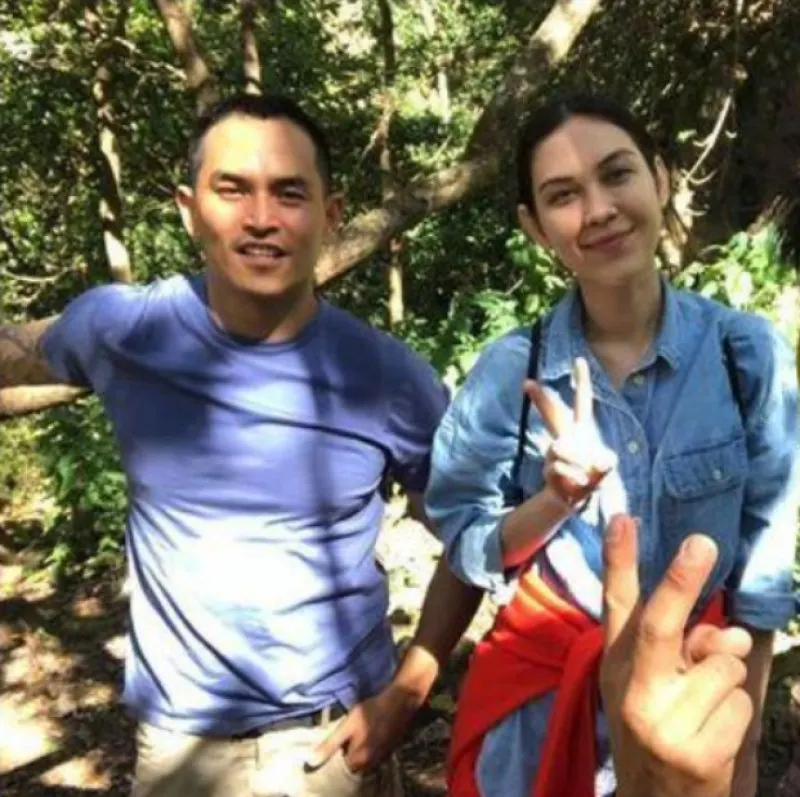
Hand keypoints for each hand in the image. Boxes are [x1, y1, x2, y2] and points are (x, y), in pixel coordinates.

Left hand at [308, 683, 419, 773]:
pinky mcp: (390, 747)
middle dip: (348, 753)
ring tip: (357, 732)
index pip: (342, 767)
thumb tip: (310, 762)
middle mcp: (371, 763)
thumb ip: (329, 745)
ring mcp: (383, 756)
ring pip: (365, 758)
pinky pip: (375, 752)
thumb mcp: (347, 726)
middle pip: (354, 764)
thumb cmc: (371, 712)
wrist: (400, 701)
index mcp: (359, 760)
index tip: (335, 742)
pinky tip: (370, 730)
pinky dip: (370, 745)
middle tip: (346, 736)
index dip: (337, 755)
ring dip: (360, 749)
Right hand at [525, 357, 615, 507]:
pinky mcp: (548, 467)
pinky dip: (574, 479)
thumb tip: (600, 463)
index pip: (582, 401)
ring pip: (559, 448)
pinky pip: (559, 468)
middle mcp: (565, 435)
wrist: (571, 498)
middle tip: (527, 382)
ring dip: (576, 464)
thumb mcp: (604, 468)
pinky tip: (577, 484)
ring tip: (584, 477)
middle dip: (541, 398)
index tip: (579, 360)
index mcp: (581, 429)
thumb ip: (605, 464)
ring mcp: (554, 450)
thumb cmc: (590, 476)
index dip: (582, 381)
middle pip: (552, 413)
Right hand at [600, 514, 753, 796]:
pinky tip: (713, 736)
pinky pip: (740, 704)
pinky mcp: (693, 753)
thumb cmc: (660, 728)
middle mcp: (631, 690)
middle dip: (681, 581)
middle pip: (660, 625)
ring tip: (705, 709)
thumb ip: (687, 651)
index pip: (616, 605)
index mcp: (617, 665)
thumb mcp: (658, 688)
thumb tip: (734, 637)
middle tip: (703, 542)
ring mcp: (659, 723)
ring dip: (728, 682)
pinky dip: (736, 714)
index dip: (618, 560)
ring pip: (723, 667)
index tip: (621, 517)